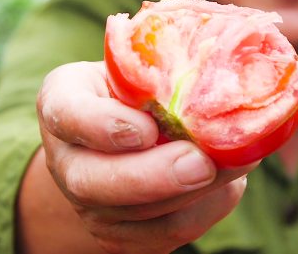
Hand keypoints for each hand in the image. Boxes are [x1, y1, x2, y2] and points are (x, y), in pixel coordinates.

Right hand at [33, 61, 256, 253]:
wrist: (126, 129)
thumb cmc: (140, 85)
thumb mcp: (144, 62)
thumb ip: (166, 68)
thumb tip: (222, 76)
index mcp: (62, 102)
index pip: (67, 114)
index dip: (104, 126)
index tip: (146, 128)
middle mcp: (66, 160)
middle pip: (92, 184)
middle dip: (152, 177)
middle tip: (200, 162)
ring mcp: (89, 205)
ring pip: (137, 216)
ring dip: (194, 192)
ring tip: (235, 162)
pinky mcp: (121, 236)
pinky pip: (166, 233)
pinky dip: (205, 208)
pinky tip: (228, 182)